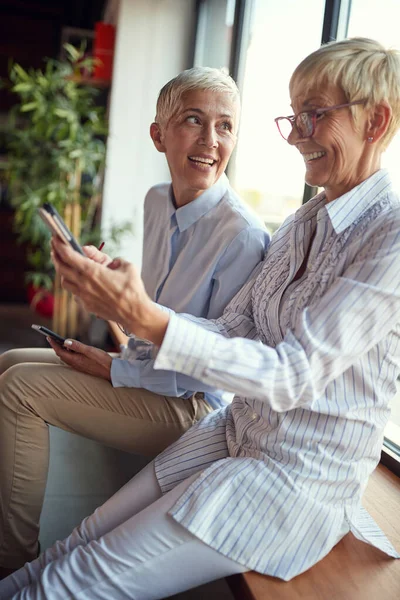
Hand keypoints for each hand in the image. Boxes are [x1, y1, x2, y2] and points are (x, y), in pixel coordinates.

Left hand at [47, 337, 111, 379]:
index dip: (53, 343)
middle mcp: (74, 364)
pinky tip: (73, 349)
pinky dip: (69, 353)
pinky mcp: (82, 366)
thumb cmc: (102, 360)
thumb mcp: (89, 350)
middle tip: (52, 338)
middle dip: (56, 346)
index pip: (60, 351)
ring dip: (62, 349)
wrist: (111, 371)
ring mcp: (78, 366)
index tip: (48, 336)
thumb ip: (77, 346)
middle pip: (61, 354)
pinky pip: (71, 359)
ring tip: (62, 341)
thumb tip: (66, 341)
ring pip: (66, 357)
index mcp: (75, 360)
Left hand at [51, 236, 168, 345]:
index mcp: (93, 272)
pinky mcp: (87, 305)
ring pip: (65, 281)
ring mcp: (84, 296)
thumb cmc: (132, 289)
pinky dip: (72, 285)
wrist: (135, 313)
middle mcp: (84, 284)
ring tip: (64, 264)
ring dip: (62, 271)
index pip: (69, 256)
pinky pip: (74, 293)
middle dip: (55, 255)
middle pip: (61, 268)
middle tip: (54, 247)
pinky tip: (77, 281)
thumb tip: (95, 254)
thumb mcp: (126, 266)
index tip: (55, 238)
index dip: (60, 245)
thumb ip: (108, 258)